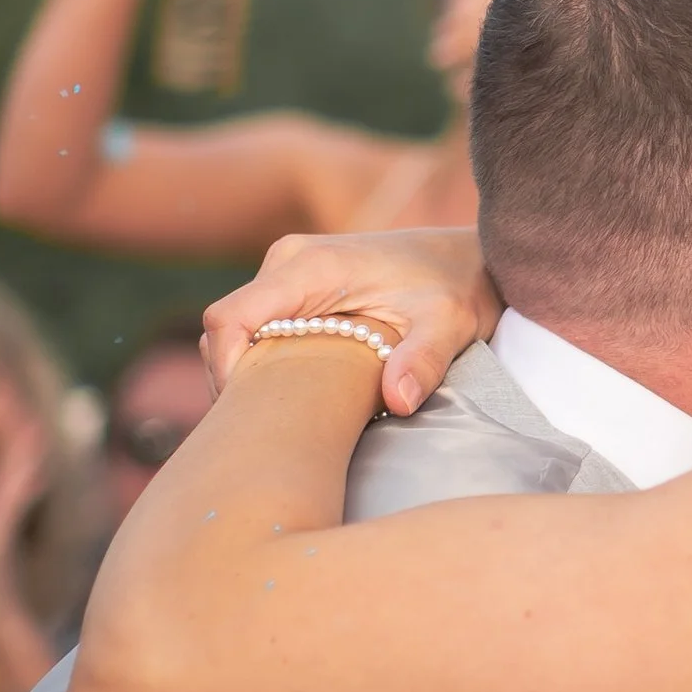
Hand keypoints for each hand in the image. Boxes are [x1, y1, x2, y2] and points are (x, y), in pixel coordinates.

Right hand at [205, 228, 493, 416]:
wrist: (467, 256)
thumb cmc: (457, 286)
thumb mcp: (449, 324)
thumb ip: (423, 359)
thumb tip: (399, 400)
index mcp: (310, 266)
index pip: (230, 320)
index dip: (226, 373)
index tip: (252, 418)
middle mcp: (287, 262)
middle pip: (225, 334)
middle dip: (237, 385)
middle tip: (271, 434)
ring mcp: (288, 273)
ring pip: (237, 336)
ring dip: (251, 378)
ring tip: (287, 421)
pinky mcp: (295, 288)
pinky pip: (257, 332)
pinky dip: (265, 367)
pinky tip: (297, 401)